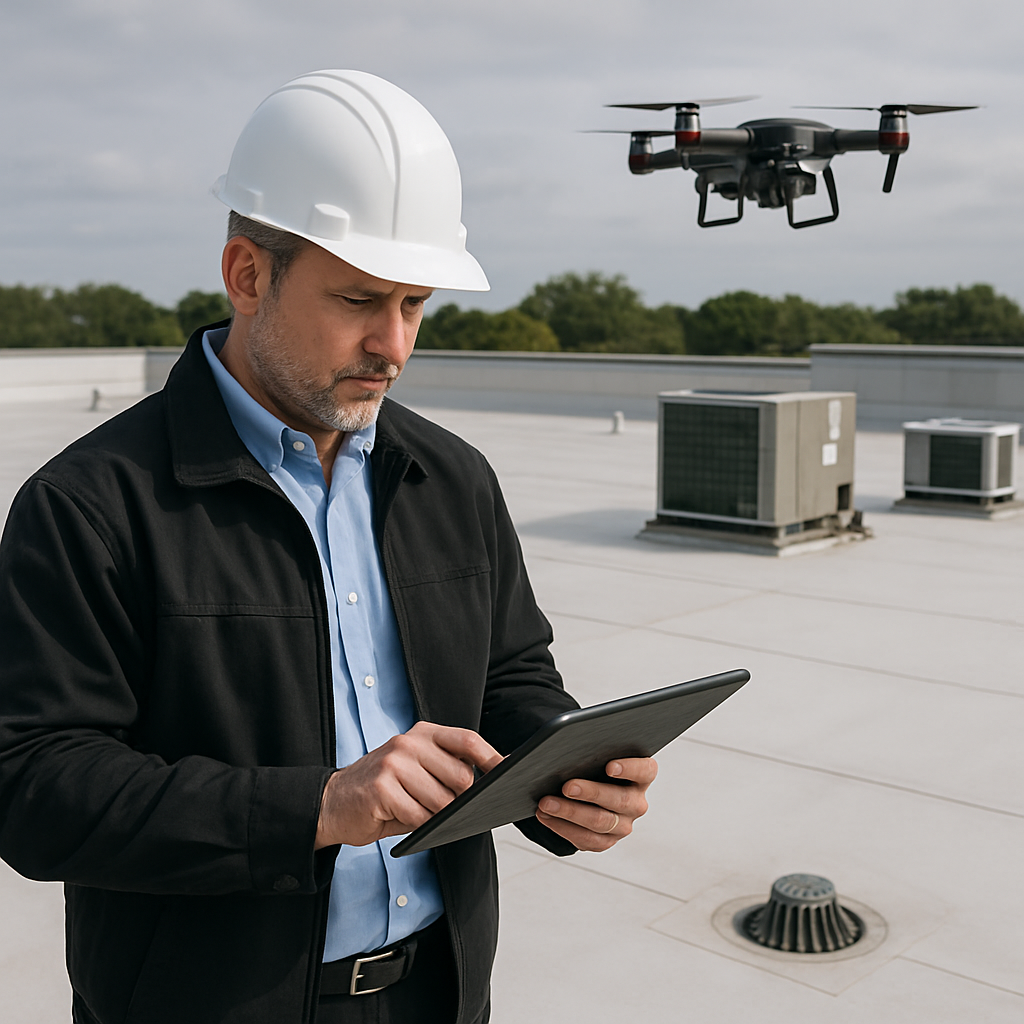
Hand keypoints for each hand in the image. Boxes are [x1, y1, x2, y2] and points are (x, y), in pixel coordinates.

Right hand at [315, 722, 502, 848]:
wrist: (332, 802)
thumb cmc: (382, 789)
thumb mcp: (415, 769)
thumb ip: (445, 772)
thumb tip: (485, 788)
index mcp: (423, 733)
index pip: (467, 740)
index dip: (491, 757)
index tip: (508, 771)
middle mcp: (409, 742)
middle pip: (461, 776)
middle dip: (461, 801)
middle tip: (446, 809)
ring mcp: (395, 763)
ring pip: (442, 801)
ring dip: (437, 816)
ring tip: (417, 811)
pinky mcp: (382, 788)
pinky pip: (419, 816)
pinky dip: (417, 825)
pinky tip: (401, 817)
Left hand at [535, 757, 657, 851]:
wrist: (585, 794)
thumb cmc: (593, 768)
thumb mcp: (597, 757)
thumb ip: (593, 752)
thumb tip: (568, 749)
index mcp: (642, 776)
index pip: (645, 770)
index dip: (630, 768)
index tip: (609, 766)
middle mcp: (637, 802)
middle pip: (620, 799)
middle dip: (591, 792)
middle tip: (567, 786)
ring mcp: (624, 824)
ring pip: (600, 822)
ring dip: (570, 812)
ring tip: (547, 803)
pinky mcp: (607, 841)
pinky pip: (587, 839)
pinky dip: (563, 827)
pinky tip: (546, 816)